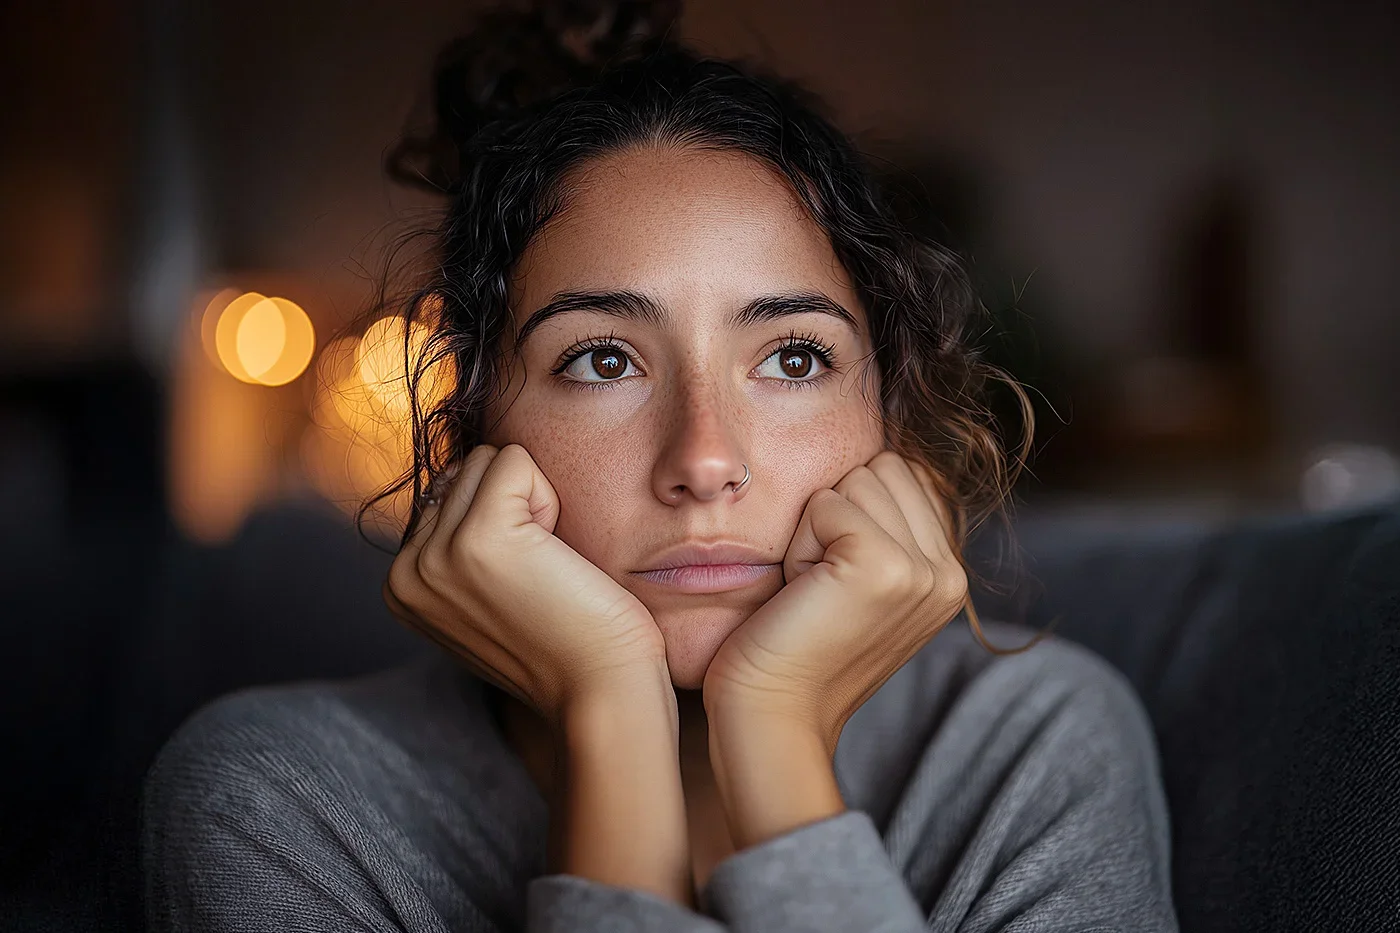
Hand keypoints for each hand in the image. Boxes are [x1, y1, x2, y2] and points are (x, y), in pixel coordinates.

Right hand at [385, 443, 672, 730]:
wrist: (601, 692)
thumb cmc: (567, 643)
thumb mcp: (490, 598)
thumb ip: (461, 550)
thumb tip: (464, 477)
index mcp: (401, 585)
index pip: (449, 492)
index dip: (504, 522)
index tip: (522, 586)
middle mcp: (405, 570)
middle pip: (467, 469)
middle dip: (516, 506)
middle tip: (540, 575)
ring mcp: (434, 554)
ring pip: (490, 460)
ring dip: (533, 502)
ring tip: (547, 567)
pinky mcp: (477, 535)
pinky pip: (516, 460)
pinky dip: (549, 497)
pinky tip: (556, 555)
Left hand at [702, 449, 968, 751]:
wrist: (770, 711)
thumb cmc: (793, 643)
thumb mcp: (856, 581)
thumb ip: (885, 526)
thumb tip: (877, 460)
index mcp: (950, 575)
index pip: (904, 474)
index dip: (851, 511)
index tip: (836, 579)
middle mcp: (951, 573)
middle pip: (882, 467)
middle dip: (834, 512)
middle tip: (820, 584)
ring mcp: (924, 570)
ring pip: (855, 478)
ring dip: (815, 528)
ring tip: (813, 589)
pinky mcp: (884, 566)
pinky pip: (825, 503)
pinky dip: (799, 542)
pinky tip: (802, 591)